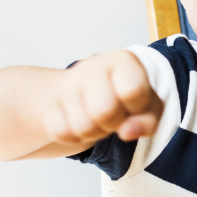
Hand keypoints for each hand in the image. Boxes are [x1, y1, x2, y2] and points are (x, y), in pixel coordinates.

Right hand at [41, 50, 163, 143]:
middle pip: (104, 111)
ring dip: (93, 133)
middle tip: (113, 117)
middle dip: (112, 124)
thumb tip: (127, 132)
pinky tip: (80, 122)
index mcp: (123, 60)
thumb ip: (147, 121)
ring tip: (97, 119)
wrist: (88, 91)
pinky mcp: (49, 101)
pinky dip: (74, 136)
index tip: (134, 104)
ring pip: (81, 127)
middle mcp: (92, 65)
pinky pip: (62, 133)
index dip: (136, 107)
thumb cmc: (124, 97)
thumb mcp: (148, 107)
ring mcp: (67, 83)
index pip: (132, 91)